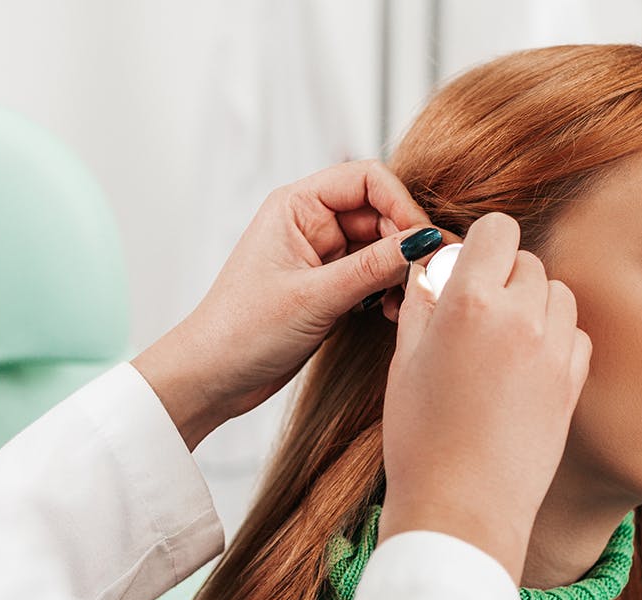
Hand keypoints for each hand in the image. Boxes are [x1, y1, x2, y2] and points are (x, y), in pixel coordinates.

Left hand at [131, 160, 446, 447]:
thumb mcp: (314, 298)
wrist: (211, 379)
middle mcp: (310, 223)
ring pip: (382, 246)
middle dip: (407, 241)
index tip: (421, 240)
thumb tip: (424, 242)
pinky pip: (374, 275)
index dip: (401, 204)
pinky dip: (389, 290)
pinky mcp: (330, 287)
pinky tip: (391, 313)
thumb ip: (373, 267)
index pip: (367, 178)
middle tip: (430, 274)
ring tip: (406, 300)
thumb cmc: (240, 332)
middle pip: (381, 212)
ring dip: (401, 270)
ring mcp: (321, 256)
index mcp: (296, 206)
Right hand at [375, 213, 591, 582]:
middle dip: (502, 277)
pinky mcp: (575, 380)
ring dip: (532, 304)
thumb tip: (431, 265)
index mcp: (469, 303)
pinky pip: (574, 332)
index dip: (480, 245)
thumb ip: (422, 302)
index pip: (496, 230)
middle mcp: (519, 317)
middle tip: (475, 316)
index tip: (466, 270)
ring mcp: (553, 349)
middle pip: (526, 260)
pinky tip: (524, 368)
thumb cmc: (422, 440)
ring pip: (555, 292)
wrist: (462, 508)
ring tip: (501, 343)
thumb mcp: (404, 361)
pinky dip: (554, 338)